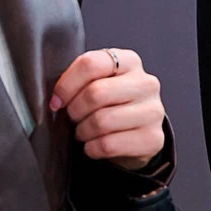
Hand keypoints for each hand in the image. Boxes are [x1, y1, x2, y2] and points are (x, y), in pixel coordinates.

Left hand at [49, 47, 165, 169]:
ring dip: (83, 131)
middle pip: (95, 93)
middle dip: (75, 110)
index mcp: (129, 62)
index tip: (57, 100)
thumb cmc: (111, 105)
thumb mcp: (98, 82)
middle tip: (74, 117)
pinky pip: (108, 145)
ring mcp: (153, 111)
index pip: (91, 64)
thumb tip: (57, 98)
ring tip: (84, 131)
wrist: (135, 133)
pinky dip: (92, 149)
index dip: (66, 85)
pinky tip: (94, 144)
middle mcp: (146, 83)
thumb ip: (80, 80)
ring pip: (101, 121)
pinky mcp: (152, 138)